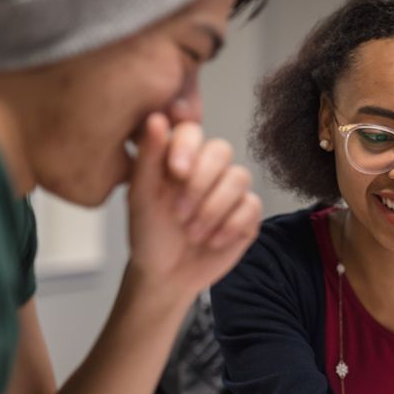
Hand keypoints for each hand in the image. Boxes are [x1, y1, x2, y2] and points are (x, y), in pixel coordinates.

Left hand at [126, 113, 261, 297]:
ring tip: (192, 232)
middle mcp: (209, 170)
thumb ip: (148, 157)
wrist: (166, 275)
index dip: (189, 148)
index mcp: (180, 158)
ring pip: (239, 177)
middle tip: (178, 213)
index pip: (193, 132)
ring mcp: (231, 192)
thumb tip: (156, 118)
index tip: (176, 172)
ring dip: (213, 208)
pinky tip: (211, 241)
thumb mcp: (141, 196)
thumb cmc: (149, 233)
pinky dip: (229, 225)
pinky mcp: (248, 214)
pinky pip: (251, 205)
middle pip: (222, 150)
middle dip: (200, 183)